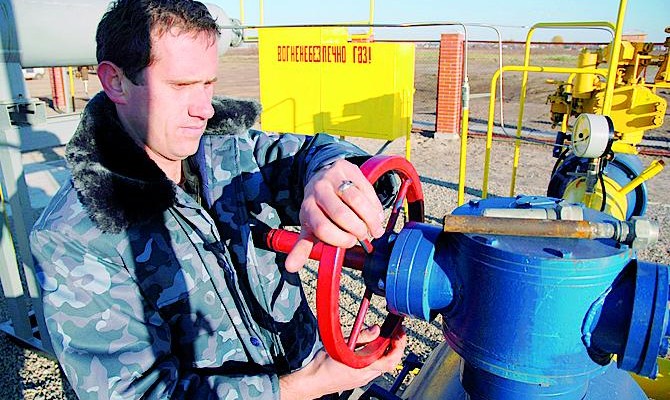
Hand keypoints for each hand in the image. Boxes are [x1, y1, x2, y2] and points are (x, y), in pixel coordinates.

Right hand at [279, 325, 406, 398]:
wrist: (314, 380)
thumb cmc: (324, 366)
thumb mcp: (342, 345)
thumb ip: (361, 337)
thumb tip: (376, 329)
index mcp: (364, 367)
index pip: (391, 360)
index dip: (399, 346)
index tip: (399, 333)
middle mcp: (367, 375)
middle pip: (390, 361)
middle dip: (395, 345)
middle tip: (396, 331)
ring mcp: (364, 378)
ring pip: (382, 364)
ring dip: (387, 350)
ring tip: (385, 336)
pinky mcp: (359, 377)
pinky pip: (374, 367)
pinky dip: (377, 355)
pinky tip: (372, 347)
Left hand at [285, 159, 385, 271]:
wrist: (323, 178)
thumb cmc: (319, 210)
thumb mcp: (310, 227)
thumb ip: (303, 248)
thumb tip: (290, 268)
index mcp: (307, 208)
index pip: (322, 227)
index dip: (340, 239)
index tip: (349, 242)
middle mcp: (318, 190)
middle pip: (341, 214)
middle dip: (357, 229)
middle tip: (363, 236)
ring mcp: (334, 177)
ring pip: (357, 200)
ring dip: (370, 219)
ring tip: (374, 229)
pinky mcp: (350, 168)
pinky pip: (367, 190)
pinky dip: (375, 206)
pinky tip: (376, 215)